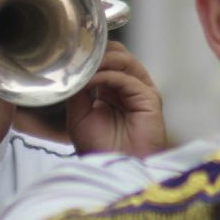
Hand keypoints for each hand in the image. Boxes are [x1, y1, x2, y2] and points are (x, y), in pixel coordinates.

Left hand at [64, 41, 165, 157]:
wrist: (114, 168)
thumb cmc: (98, 147)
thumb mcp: (78, 115)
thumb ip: (78, 90)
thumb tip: (73, 69)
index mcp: (111, 89)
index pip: (105, 59)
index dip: (90, 54)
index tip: (70, 53)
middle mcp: (128, 87)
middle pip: (117, 54)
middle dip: (97, 52)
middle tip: (77, 56)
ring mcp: (140, 91)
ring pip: (124, 60)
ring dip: (101, 60)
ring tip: (83, 66)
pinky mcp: (149, 98)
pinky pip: (127, 78)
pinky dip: (106, 76)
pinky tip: (90, 81)